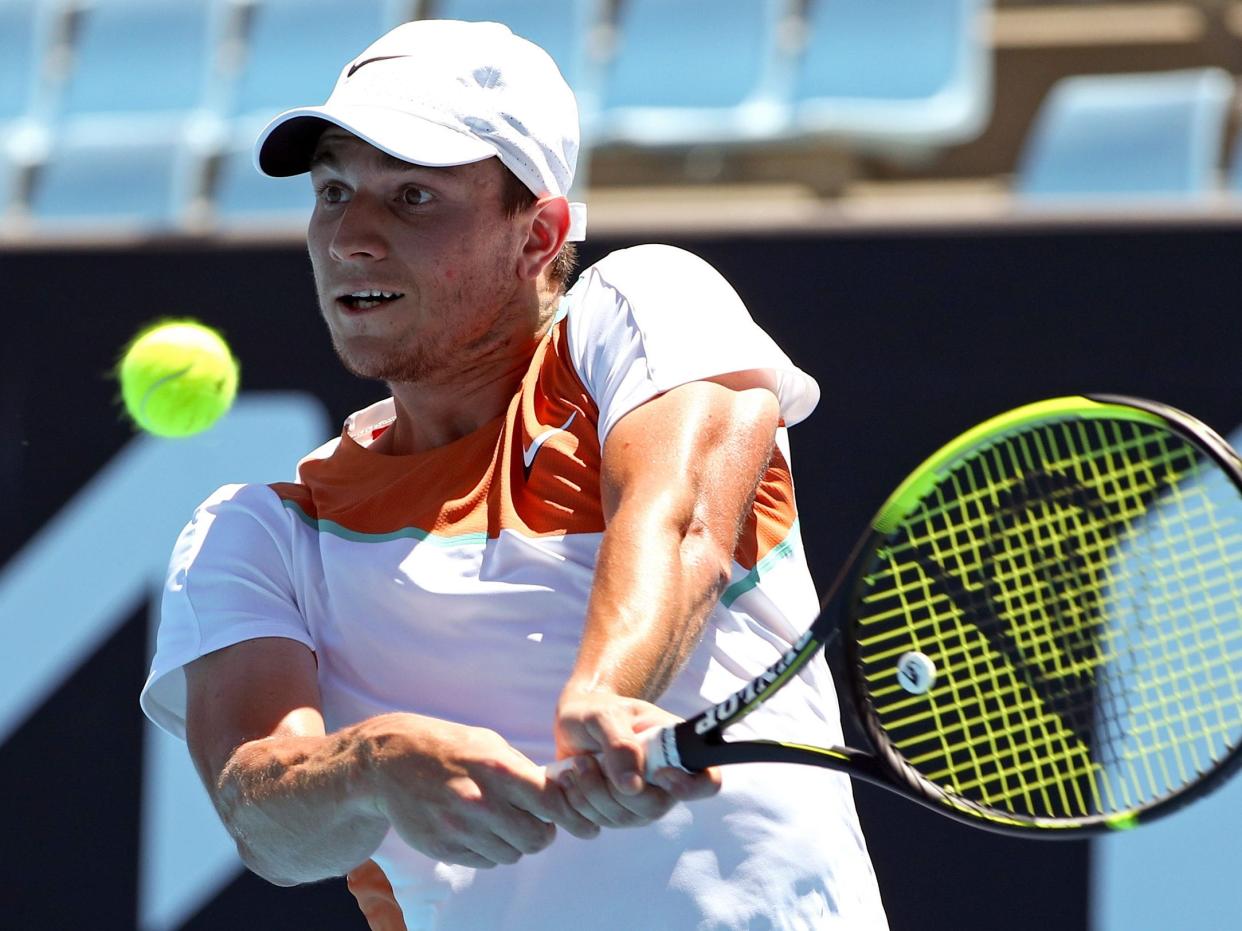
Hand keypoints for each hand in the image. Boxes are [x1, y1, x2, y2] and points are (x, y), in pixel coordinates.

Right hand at [361, 713, 598, 868]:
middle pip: (537, 838)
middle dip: (541, 832)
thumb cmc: (449, 748)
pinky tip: (477, 829)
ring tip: (499, 821)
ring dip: (514, 843)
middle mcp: (480, 802)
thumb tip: (561, 792)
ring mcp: (459, 828)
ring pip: (512, 855)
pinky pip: (486, 862)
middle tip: (532, 819)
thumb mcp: (489, 743)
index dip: (566, 812)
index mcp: (498, 769)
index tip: (566, 812)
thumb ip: (524, 770)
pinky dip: (489, 850)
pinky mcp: (443, 847)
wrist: (390, 762)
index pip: (552, 804)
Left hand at [553, 690, 720, 828]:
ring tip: (574, 765)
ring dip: (587, 793)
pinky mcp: (609, 817)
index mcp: (677, 753)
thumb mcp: (606, 716)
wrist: (575, 722)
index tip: (660, 773)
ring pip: (619, 819)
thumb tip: (632, 786)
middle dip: (612, 789)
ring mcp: (638, 805)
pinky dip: (571, 806)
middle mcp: (664, 785)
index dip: (689, 786)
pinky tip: (565, 782)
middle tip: (585, 762)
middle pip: (654, 809)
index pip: (707, 782)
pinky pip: (591, 827)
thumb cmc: (598, 711)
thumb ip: (621, 745)